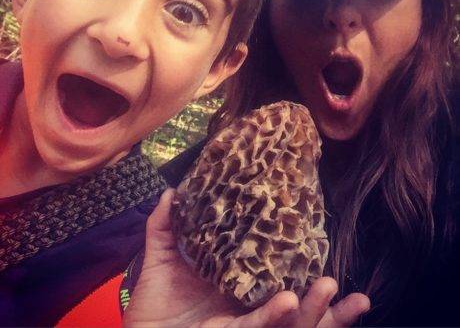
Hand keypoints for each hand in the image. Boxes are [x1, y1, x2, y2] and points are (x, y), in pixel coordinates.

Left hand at [123, 189, 369, 327]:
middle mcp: (248, 309)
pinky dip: (273, 315)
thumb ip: (165, 227)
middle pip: (296, 308)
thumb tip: (172, 191)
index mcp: (240, 288)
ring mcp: (242, 323)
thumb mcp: (162, 259)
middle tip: (339, 284)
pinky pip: (255, 326)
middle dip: (322, 303)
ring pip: (288, 323)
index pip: (279, 278)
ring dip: (313, 311)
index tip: (323, 248)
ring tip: (328, 285)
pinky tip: (289, 301)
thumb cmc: (154, 301)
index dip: (304, 269)